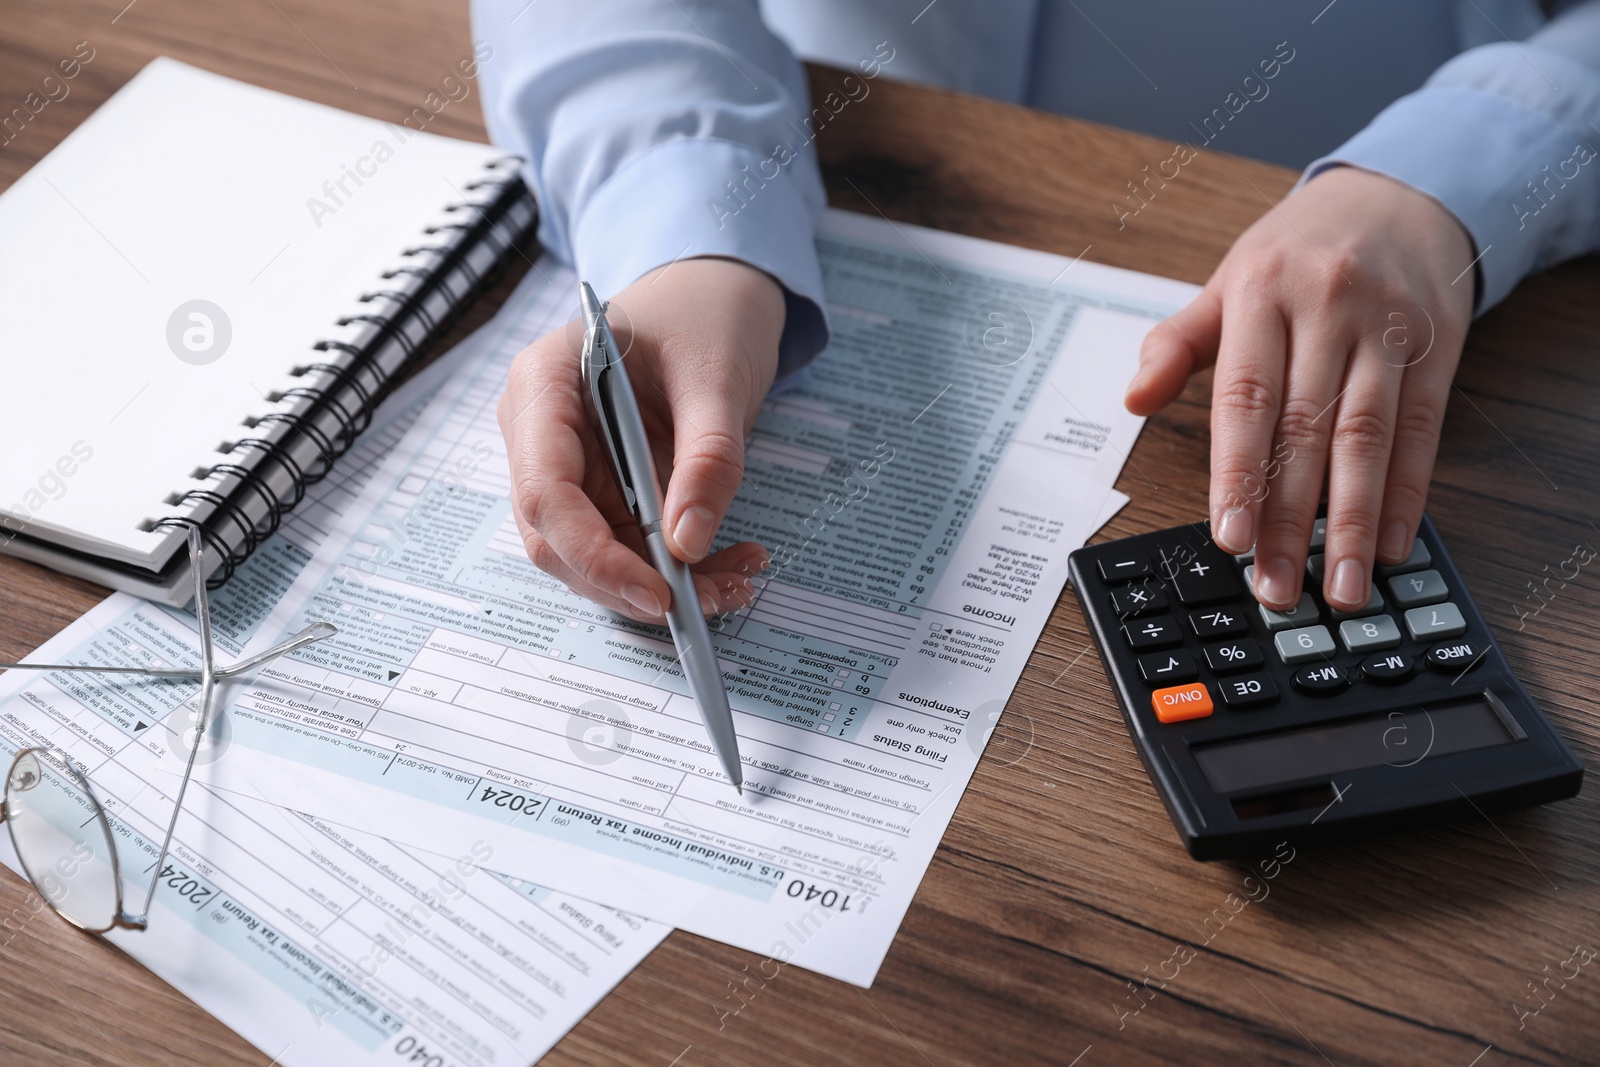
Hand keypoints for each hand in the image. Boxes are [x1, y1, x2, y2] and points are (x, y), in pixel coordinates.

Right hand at [498, 257, 783, 621]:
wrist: (713, 292)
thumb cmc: (705, 312)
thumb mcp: (718, 376)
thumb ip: (707, 457)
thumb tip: (690, 542)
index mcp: (544, 383)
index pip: (545, 491)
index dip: (594, 554)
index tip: (658, 591)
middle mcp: (540, 431)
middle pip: (560, 537)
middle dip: (632, 580)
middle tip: (709, 602)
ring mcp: (568, 463)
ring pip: (595, 552)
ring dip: (662, 583)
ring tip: (735, 583)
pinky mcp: (602, 487)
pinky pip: (628, 545)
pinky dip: (676, 568)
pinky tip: (727, 567)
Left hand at [1125, 166, 1474, 611]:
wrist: (1397, 195)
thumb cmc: (1296, 254)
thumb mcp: (1227, 283)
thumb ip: (1177, 344)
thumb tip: (1133, 398)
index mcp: (1263, 292)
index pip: (1246, 397)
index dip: (1237, 473)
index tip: (1230, 539)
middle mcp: (1329, 307)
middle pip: (1307, 430)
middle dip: (1291, 519)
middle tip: (1276, 587)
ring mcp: (1388, 327)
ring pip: (1368, 437)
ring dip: (1353, 522)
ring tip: (1340, 588)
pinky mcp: (1438, 346)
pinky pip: (1422, 430)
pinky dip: (1406, 492)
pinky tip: (1390, 543)